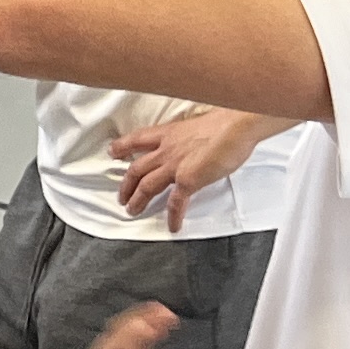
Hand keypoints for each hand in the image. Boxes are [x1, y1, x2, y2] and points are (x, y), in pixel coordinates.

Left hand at [111, 108, 268, 232]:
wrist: (237, 125)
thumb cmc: (225, 122)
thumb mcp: (198, 125)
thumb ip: (189, 137)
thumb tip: (196, 144)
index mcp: (169, 134)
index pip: (138, 139)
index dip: (123, 146)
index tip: (113, 152)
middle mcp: (166, 150)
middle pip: (137, 168)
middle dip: (127, 184)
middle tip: (121, 196)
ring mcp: (175, 166)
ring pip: (147, 186)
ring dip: (138, 200)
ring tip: (132, 211)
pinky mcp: (188, 180)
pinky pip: (176, 203)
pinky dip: (173, 216)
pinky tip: (173, 226)